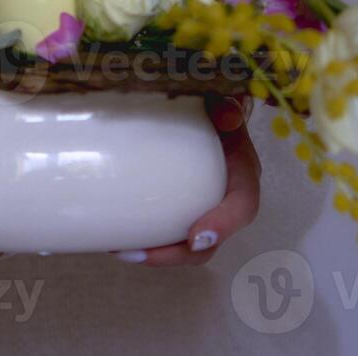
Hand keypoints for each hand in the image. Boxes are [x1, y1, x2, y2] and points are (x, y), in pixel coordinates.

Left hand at [110, 94, 260, 265]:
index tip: (195, 238)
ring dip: (155, 253)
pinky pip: (167, 233)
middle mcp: (226, 199)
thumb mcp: (223, 102)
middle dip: (175, 254)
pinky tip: (115, 239)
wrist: (206, 110)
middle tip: (138, 254)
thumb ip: (227, 105)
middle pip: (210, 242)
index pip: (243, 205)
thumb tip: (226, 117)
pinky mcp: (180, 210)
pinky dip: (145, 240)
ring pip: (185, 245)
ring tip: (120, 250)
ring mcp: (202, 209)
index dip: (223, 226)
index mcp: (242, 173)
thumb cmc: (213, 107)